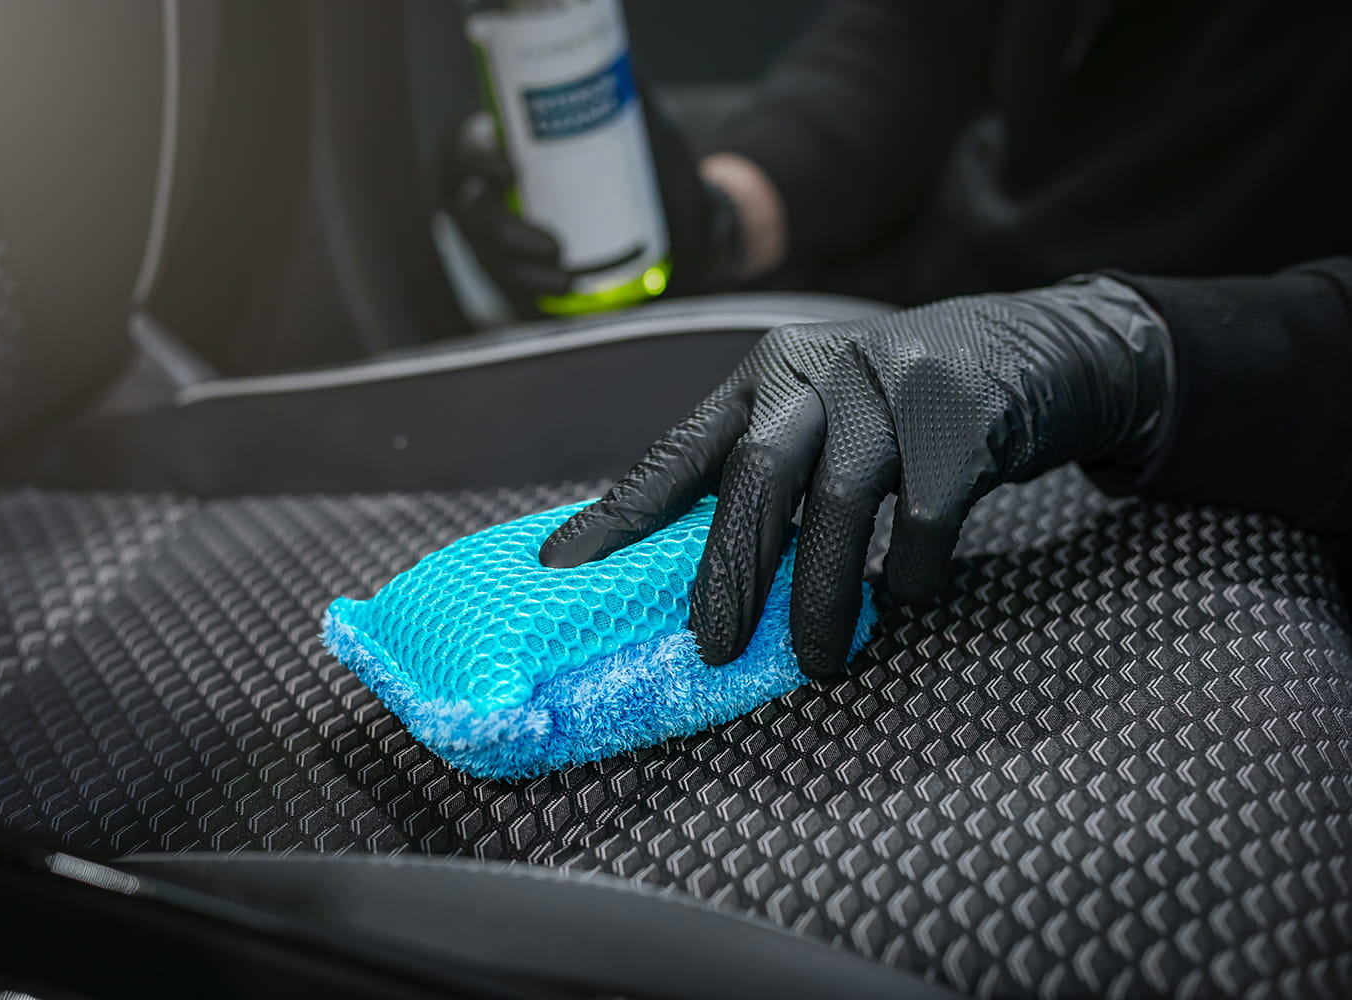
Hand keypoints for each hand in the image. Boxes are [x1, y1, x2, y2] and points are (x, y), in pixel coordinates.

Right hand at [441, 87, 740, 313]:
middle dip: (503, 232)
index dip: (481, 160)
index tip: (511, 169)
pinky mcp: (518, 269)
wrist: (657, 210)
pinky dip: (534, 293)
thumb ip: (624, 92)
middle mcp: (492, 192)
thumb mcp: (627, 120)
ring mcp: (499, 234)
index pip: (471, 151)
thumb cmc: (627, 155)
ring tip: (562, 277)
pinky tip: (562, 292)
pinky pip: (511, 285)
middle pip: (473, 212)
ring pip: (489, 254)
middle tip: (551, 245)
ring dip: (519, 271)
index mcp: (505, 147)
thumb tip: (631, 70)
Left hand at [540, 277, 1174, 675]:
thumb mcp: (820, 416)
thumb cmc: (904, 404)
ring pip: (838, 503)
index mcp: (768, 376)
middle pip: (755, 475)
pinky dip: (910, 575)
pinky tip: (902, 598)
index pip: (682, 450)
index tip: (564, 569)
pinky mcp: (964, 416)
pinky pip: (926, 518)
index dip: (623, 512)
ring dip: (819, 595)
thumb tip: (692, 570)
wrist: (1035, 351)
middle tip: (711, 646)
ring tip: (811, 658)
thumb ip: (762, 473)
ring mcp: (893, 387)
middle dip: (729, 570)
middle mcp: (820, 372)